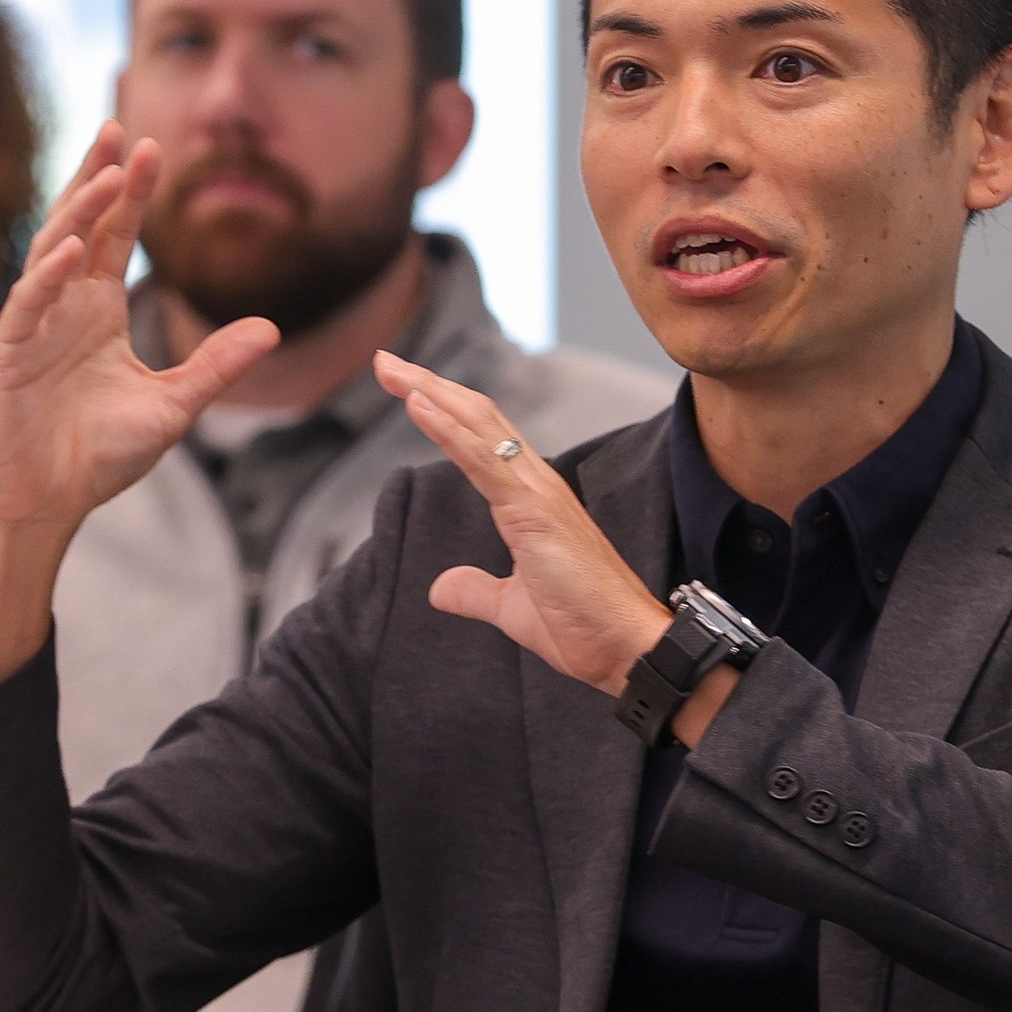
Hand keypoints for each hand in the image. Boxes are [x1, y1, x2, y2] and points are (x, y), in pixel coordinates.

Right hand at [0, 124, 278, 538]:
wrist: (47, 503)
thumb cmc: (99, 456)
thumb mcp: (173, 405)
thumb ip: (216, 365)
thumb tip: (272, 328)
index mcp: (98, 311)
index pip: (115, 236)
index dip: (131, 192)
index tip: (152, 147)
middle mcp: (64, 307)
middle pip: (79, 225)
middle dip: (97, 177)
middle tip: (119, 127)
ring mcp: (32, 326)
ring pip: (50, 252)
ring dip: (75, 212)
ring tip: (103, 174)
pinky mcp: (8, 354)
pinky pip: (28, 305)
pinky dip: (48, 277)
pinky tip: (71, 251)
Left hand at [382, 352, 679, 697]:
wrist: (628, 650)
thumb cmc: (585, 628)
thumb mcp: (512, 607)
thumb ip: (477, 591)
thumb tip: (441, 587)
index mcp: (532, 501)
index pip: (482, 438)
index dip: (442, 408)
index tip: (403, 387)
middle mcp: (537, 485)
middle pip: (477, 417)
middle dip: (428, 385)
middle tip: (384, 361)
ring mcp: (538, 494)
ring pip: (479, 425)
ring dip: (430, 392)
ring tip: (391, 368)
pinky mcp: (536, 512)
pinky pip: (483, 461)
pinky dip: (447, 429)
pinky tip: (416, 405)